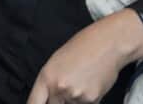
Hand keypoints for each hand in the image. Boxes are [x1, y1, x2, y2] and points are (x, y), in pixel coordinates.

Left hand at [26, 10, 142, 103]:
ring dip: (74, 100)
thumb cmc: (83, 47)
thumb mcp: (57, 62)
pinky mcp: (92, 100)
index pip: (33, 103)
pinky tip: (91, 82)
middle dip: (58, 101)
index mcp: (47, 77)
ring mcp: (76, 96)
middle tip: (68, 87)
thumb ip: (49, 83)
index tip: (42, 103)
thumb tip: (46, 100)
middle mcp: (59, 88)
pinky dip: (87, 98)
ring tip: (81, 80)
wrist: (108, 43)